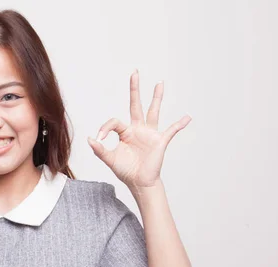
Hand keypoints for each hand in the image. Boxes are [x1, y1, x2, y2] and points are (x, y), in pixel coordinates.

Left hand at [87, 69, 190, 188]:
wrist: (139, 182)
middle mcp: (138, 129)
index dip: (105, 128)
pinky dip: (179, 125)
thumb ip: (99, 150)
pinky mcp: (160, 141)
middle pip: (136, 105)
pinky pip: (171, 131)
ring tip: (159, 83)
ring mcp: (150, 134)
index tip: (99, 138)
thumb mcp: (110, 160)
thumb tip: (90, 139)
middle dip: (134, 90)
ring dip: (157, 97)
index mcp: (125, 132)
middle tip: (134, 73)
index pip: (114, 122)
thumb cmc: (126, 170)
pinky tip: (187, 117)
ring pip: (154, 111)